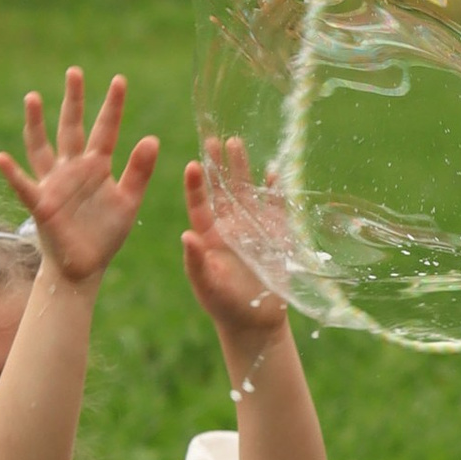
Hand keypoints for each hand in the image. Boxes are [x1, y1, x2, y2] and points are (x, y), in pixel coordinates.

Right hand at [0, 68, 160, 289]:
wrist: (84, 267)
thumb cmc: (105, 234)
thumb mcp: (128, 202)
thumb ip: (139, 172)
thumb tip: (152, 138)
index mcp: (96, 166)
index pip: (105, 129)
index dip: (113, 106)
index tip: (120, 80)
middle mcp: (72, 168)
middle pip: (71, 127)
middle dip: (74, 100)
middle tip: (74, 71)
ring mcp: (53, 183)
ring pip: (42, 147)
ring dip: (36, 123)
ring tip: (33, 97)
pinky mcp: (41, 204)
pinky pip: (23, 186)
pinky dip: (12, 173)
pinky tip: (1, 158)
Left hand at [183, 135, 290, 343]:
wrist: (255, 321)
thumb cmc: (224, 305)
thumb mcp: (206, 285)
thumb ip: (196, 262)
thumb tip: (185, 235)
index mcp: (208, 235)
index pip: (199, 204)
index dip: (196, 185)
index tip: (192, 165)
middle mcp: (229, 226)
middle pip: (222, 189)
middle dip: (218, 165)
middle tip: (213, 139)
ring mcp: (252, 227)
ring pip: (246, 191)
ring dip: (242, 168)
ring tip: (236, 142)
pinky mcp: (275, 233)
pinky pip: (275, 206)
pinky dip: (275, 189)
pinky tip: (273, 171)